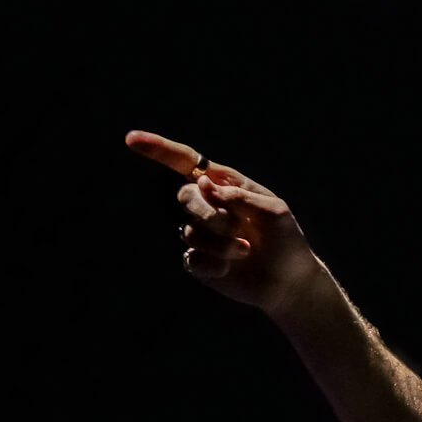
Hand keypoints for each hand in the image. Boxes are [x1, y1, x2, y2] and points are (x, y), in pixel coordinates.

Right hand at [125, 131, 318, 312]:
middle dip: (209, 213)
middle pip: (185, 197)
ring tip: (246, 250)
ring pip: (189, 232)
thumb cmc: (286, 241)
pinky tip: (231, 268)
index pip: (186, 162)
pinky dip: (214, 265)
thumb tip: (204, 185)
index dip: (159, 149)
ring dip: (220, 244)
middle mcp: (208, 206)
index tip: (132, 140)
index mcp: (225, 185)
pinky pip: (192, 259)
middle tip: (238, 227)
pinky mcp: (199, 262)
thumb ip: (239, 196)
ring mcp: (201, 234)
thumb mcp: (274, 212)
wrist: (289, 281)